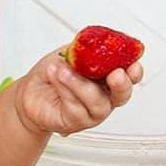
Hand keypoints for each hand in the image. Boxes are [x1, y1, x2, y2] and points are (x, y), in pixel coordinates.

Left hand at [11, 48, 143, 137]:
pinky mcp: (75, 123)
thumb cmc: (53, 72)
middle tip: (115, 74)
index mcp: (108, 77)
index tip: (133, 65)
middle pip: (122, 96)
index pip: (130, 76)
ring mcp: (92, 113)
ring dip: (80, 84)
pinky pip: (76, 109)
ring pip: (97, 103)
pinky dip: (65, 90)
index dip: (135, 72)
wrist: (30, 91)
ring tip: (63, 70)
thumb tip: (94, 43)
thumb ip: (85, 49)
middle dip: (121, 85)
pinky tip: (56, 78)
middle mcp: (105, 97)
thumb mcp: (70, 52)